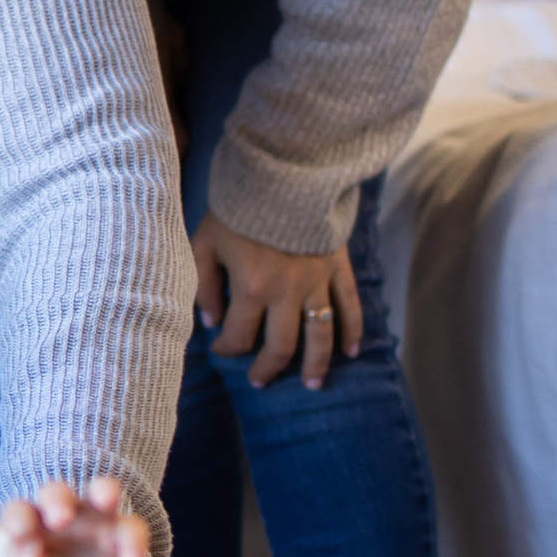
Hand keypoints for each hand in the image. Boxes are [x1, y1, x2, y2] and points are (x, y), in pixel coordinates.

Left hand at [0, 475, 153, 556]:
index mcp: (32, 523)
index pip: (19, 511)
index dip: (18, 519)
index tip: (20, 536)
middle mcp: (63, 512)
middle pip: (56, 492)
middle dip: (58, 500)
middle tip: (60, 521)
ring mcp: (96, 519)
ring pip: (102, 491)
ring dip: (105, 492)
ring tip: (107, 501)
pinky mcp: (124, 534)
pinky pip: (132, 528)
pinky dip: (132, 541)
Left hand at [193, 210, 362, 390]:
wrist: (281, 172)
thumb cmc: (237, 209)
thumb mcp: (205, 243)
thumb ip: (204, 285)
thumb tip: (209, 321)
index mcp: (251, 289)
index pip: (238, 337)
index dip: (226, 350)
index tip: (221, 349)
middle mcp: (286, 293)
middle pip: (281, 348)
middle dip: (268, 369)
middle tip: (260, 381)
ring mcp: (316, 283)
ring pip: (320, 336)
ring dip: (315, 365)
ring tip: (310, 384)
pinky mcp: (338, 268)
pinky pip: (350, 306)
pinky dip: (352, 331)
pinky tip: (351, 352)